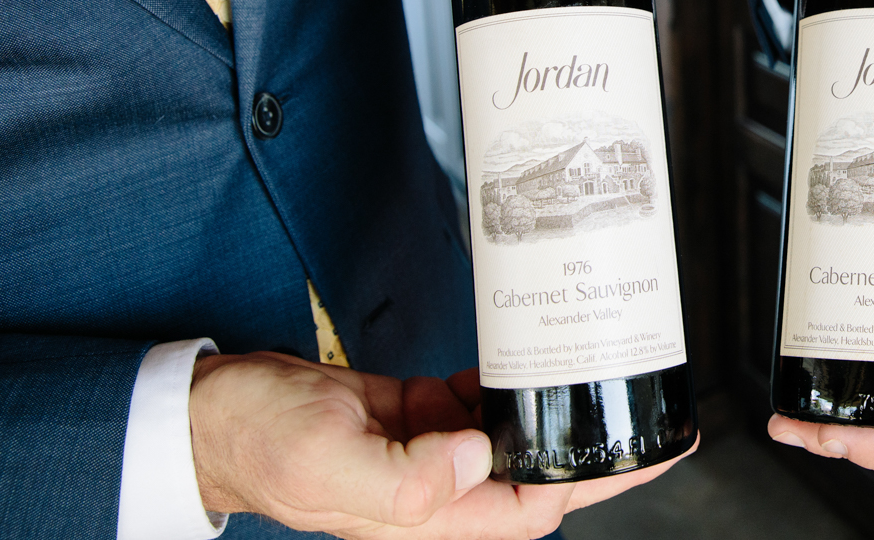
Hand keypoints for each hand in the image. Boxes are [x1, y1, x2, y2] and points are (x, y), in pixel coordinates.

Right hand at [191, 352, 690, 538]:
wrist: (216, 411)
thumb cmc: (262, 440)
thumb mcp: (326, 461)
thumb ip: (402, 478)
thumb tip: (477, 458)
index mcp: (425, 517)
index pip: (533, 507)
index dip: (592, 481)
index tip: (644, 451)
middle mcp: (436, 492)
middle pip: (539, 476)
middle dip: (598, 452)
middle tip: (657, 416)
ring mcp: (429, 454)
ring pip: (515, 439)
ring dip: (559, 413)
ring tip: (607, 375)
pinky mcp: (416, 418)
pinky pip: (478, 403)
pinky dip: (509, 380)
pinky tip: (532, 355)